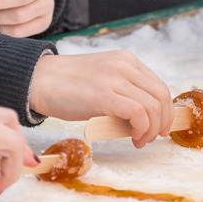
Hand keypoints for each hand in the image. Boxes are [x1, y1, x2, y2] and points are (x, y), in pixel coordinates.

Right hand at [29, 51, 173, 147]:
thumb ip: (124, 93)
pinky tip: (132, 137)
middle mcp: (125, 66)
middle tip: (154, 137)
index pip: (159, 86)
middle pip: (162, 96)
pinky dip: (141, 129)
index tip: (161, 127)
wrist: (37, 80)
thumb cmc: (67, 87)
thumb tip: (144, 121)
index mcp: (127, 61)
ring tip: (139, 140)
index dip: (165, 110)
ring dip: (151, 129)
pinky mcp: (105, 95)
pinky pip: (138, 113)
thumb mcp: (104, 82)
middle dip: (163, 121)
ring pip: (153, 107)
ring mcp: (116, 79)